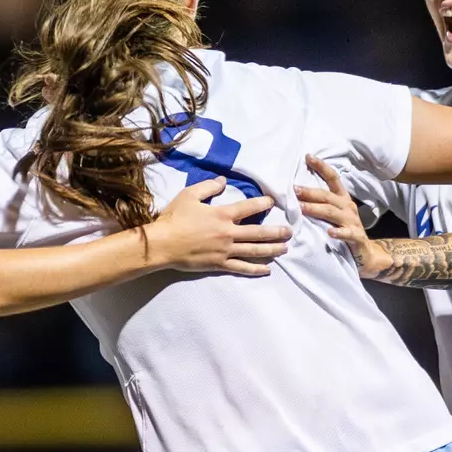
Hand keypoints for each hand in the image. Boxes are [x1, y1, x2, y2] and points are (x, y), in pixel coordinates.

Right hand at [147, 177, 289, 276]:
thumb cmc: (174, 218)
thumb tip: (223, 181)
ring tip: (285, 248)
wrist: (162, 244)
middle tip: (290, 231)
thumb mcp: (189, 195)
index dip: (263, 203)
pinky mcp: (219, 264)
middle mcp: (228, 233)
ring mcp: (225, 250)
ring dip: (272, 249)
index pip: (249, 207)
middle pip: (258, 232)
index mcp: (222, 214)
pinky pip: (241, 267)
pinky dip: (255, 269)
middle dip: (277, 232)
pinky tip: (267, 269)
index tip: (272, 202)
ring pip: (254, 250)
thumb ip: (208, 187)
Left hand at [295, 156, 388, 277]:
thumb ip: (320, 203)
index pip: (333, 178)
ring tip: (302, 208)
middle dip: (310, 192)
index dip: (321, 167)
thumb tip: (296, 192)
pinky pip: (347, 234)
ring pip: (332, 213)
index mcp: (342, 199)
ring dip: (316, 209)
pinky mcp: (356, 237)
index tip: (308, 157)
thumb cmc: (345, 229)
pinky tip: (329, 233)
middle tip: (294, 189)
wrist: (365, 253)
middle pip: (328, 196)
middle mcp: (347, 207)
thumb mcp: (334, 214)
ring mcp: (352, 222)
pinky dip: (339, 233)